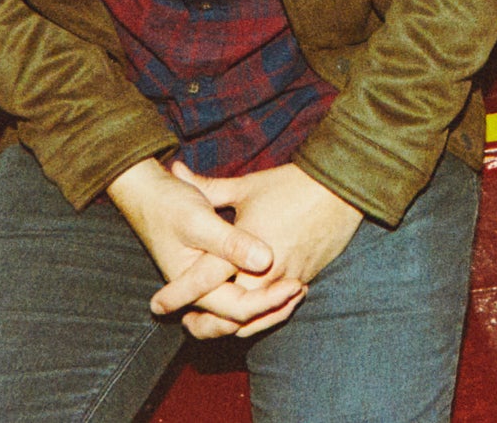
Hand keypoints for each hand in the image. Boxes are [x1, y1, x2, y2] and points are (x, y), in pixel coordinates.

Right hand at [105, 158, 301, 338]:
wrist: (146, 192)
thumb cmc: (169, 203)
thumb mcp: (199, 219)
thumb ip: (230, 242)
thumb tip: (265, 261)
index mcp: (193, 285)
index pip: (237, 310)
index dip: (268, 302)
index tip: (295, 284)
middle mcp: (199, 292)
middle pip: (240, 321)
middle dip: (272, 311)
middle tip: (300, 289)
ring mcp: (206, 285)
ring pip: (240, 313)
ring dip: (269, 306)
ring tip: (299, 287)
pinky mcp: (214, 274)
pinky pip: (240, 296)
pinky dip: (262, 294)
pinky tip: (283, 275)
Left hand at [172, 160, 364, 337]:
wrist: (339, 189)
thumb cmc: (290, 185)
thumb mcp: (246, 186)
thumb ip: (208, 187)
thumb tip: (177, 171)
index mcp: (243, 245)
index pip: (204, 280)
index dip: (177, 296)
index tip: (157, 305)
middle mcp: (263, 270)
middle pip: (228, 314)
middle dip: (204, 324)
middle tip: (186, 323)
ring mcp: (285, 279)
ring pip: (253, 319)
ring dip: (230, 327)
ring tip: (210, 326)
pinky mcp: (302, 281)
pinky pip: (277, 311)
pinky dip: (259, 319)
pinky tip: (246, 317)